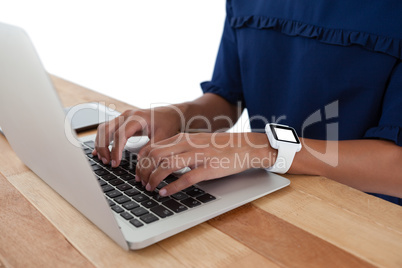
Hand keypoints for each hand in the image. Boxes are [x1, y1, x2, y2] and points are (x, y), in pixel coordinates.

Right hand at [93, 106, 183, 166]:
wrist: (171, 113)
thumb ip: (151, 148)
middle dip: (103, 147)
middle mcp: (127, 115)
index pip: (120, 134)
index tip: (115, 163)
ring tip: (104, 159)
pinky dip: (101, 139)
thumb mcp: (163, 136)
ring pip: (103, 128)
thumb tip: (139, 161)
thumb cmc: (168, 123)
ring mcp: (123, 116)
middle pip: (106, 130)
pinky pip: (106, 129)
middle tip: (107, 162)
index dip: (115, 150)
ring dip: (100, 144)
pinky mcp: (122, 120)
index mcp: (137, 118)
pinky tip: (99, 152)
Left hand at [136, 132, 274, 195]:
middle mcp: (187, 144)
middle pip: (155, 156)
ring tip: (150, 188)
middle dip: (144, 171)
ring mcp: (198, 156)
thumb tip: (160, 160)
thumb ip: (179, 148)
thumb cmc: (219, 146)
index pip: (152, 147)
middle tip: (141, 182)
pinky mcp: (208, 168)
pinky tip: (165, 193)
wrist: (243, 146)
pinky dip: (172, 187)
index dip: (141, 161)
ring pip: (167, 166)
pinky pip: (185, 178)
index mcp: (182, 138)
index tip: (138, 172)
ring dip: (154, 179)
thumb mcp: (195, 142)